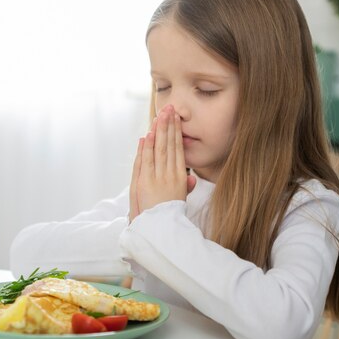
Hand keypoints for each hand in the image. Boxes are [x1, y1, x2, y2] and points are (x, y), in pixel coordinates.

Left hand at [129, 105, 195, 221]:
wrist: (160, 230)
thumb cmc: (169, 217)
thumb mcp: (181, 201)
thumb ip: (186, 188)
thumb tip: (193, 179)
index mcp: (179, 179)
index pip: (178, 150)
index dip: (176, 133)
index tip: (175, 119)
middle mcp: (169, 176)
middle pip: (169, 146)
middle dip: (168, 126)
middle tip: (169, 109)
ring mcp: (156, 179)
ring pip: (158, 150)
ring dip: (158, 132)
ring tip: (159, 116)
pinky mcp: (144, 183)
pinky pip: (145, 160)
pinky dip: (146, 147)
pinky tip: (148, 135)